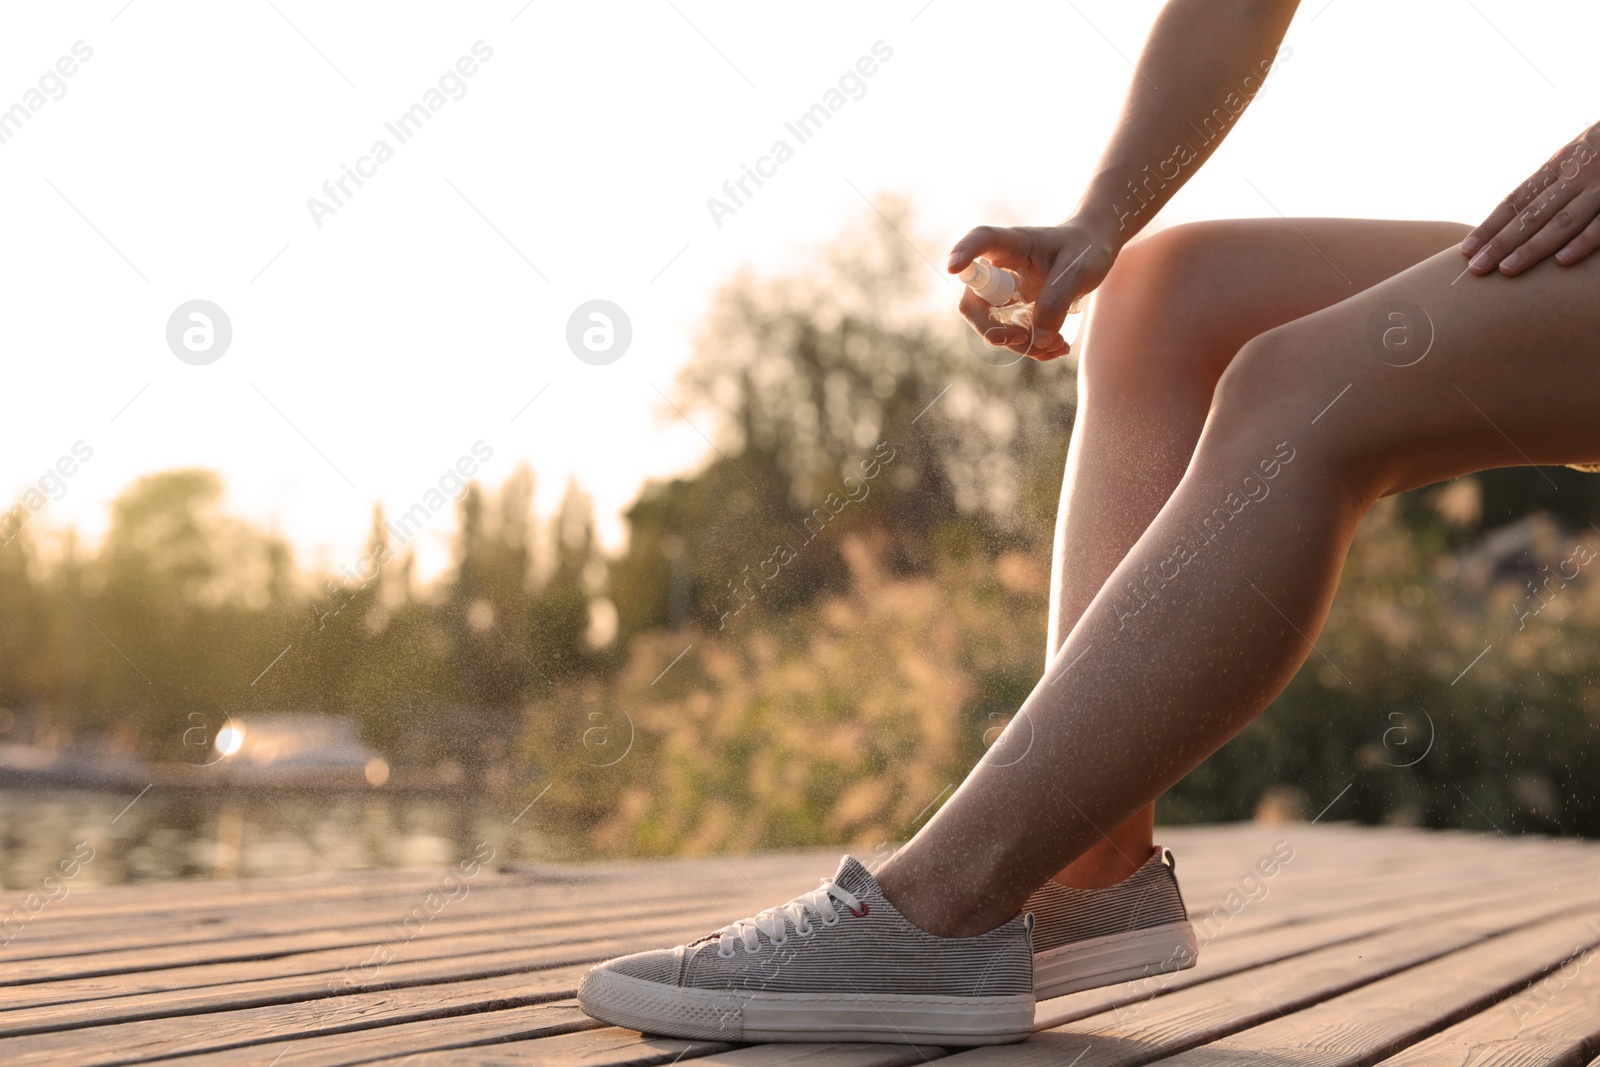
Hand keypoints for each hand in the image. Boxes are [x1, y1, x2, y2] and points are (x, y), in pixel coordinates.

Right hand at [947, 220, 1115, 360]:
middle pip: (973, 301)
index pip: (980, 241)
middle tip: (1020, 338)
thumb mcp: (1078, 271)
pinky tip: (1057, 346)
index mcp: (1012, 244)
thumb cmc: (1085, 250)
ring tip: (1058, 344)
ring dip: (1021, 345)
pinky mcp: (1014, 312)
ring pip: (992, 327)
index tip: (952, 267)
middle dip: (991, 328)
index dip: (963, 253)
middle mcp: (999, 270)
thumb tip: (1036, 340)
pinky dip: (1032, 349)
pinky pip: (1011, 337)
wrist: (1093, 252)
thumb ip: (1056, 301)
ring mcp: (1004, 293)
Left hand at [1462, 125, 1599, 275]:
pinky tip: (1563, 261)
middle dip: (1500, 243)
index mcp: (1559, 166)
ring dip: (1532, 247)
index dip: (1490, 226)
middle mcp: (1576, 175)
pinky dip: (1584, 241)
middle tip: (1475, 269)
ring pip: (1562, 220)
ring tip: (1507, 271)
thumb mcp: (1577, 157)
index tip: (1466, 251)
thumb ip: (1551, 184)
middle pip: (1531, 214)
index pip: (1516, 200)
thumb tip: (1515, 215)